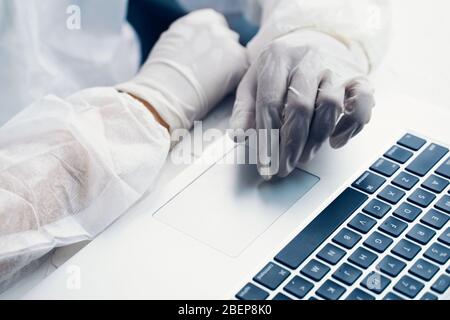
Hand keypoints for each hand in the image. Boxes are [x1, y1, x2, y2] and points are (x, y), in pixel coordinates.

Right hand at [117, 9, 247, 130]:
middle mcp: (212, 26)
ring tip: (213, 85)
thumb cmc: (160, 80)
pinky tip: (220, 91)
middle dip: (222, 54)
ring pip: (236, 54)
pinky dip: (234, 80)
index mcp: (195, 21)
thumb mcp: (169, 47)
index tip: (207, 57)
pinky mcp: (238, 60)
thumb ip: (188, 40)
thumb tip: (196, 48)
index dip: (213, 42)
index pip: (215, 23)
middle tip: (211, 75)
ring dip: (230, 67)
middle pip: (228, 38)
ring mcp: (227, 41)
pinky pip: (243, 69)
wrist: (163, 95)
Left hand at [230, 30, 374, 178]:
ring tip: (304, 156)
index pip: (269, 103)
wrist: (315, 39)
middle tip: (284, 168)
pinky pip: (362, 102)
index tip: (265, 165)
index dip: (266, 139)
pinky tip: (335, 141)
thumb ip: (245, 110)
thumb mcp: (254, 82)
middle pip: (300, 106)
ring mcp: (336, 67)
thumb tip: (239, 135)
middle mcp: (308, 59)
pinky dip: (351, 126)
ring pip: (330, 105)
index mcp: (277, 58)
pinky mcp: (358, 77)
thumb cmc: (280, 68)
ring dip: (316, 139)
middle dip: (291, 145)